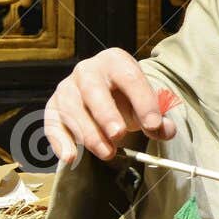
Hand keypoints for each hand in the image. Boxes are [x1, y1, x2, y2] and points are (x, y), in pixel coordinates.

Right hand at [44, 49, 176, 166]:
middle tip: (119, 135)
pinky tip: (70, 157)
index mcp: (116, 61)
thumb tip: (165, 131)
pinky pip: (53, 124)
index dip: (143, 102)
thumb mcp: (147, 104)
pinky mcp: (53, 107)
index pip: (131, 78)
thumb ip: (159, 118)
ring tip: (108, 153)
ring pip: (72, 109)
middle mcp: (87, 70)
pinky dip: (60, 141)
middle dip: (106, 114)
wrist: (106, 94)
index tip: (153, 125)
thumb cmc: (128, 98)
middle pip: (93, 90)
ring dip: (89, 134)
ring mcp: (66, 87)